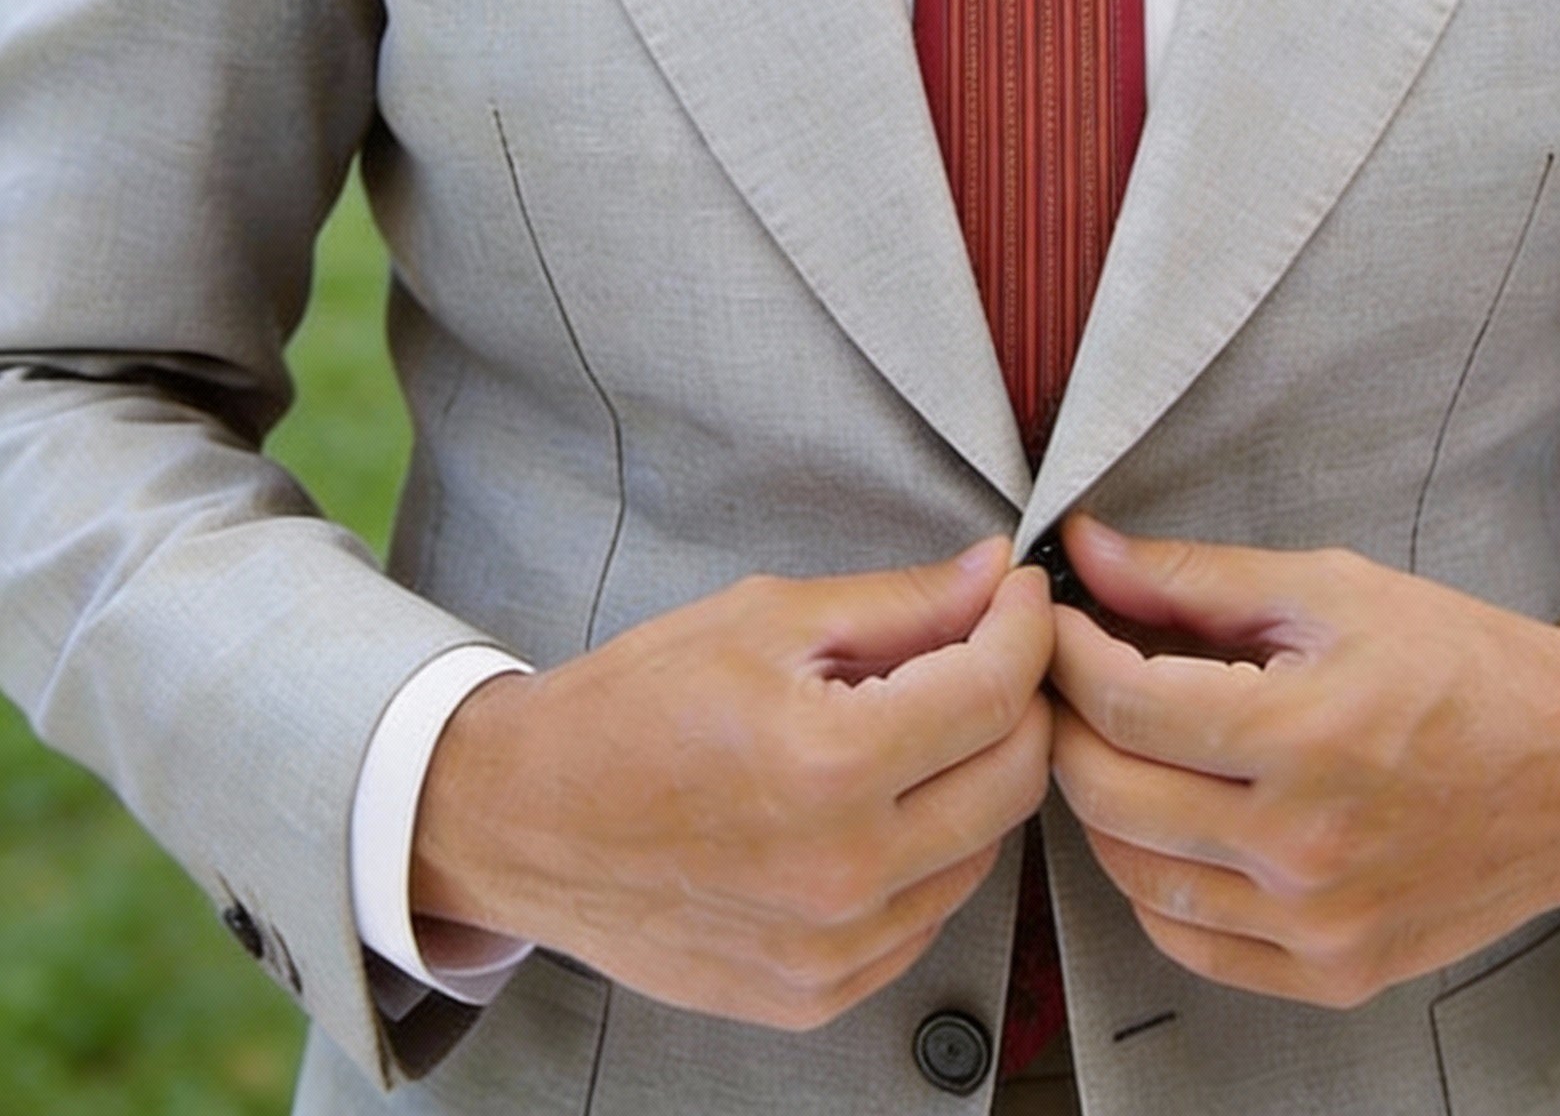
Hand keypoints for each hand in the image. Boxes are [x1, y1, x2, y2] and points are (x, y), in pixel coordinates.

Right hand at [412, 540, 1053, 1028]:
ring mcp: (832, 947)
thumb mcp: (765, 619)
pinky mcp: (817, 992)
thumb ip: (900, 602)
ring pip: (984, 850)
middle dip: (1021, 699)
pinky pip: (928, 915)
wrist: (526, 820)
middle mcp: (843, 870)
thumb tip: (992, 575)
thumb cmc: (630, 709)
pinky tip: (881, 803)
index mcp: (829, 764)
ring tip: (919, 726)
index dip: (1026, 628)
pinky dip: (931, 852)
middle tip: (987, 652)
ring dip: (977, 777)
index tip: (1020, 597)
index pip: (995, 691)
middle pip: (1015, 778)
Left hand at [1049, 516, 1559, 1008]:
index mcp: (1305, 735)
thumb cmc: (1462, 664)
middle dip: (1065, 722)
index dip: (1066, 652)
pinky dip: (1152, 885)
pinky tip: (1164, 825)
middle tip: (1067, 677)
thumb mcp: (1331, 590)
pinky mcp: (1335, 971)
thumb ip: (1196, 578)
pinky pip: (1191, 944)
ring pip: (1134, 875)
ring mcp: (1318, 922)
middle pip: (1109, 793)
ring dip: (1099, 803)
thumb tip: (1087, 550)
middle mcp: (1305, 844)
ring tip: (1113, 743)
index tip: (1054, 619)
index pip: (1123, 702)